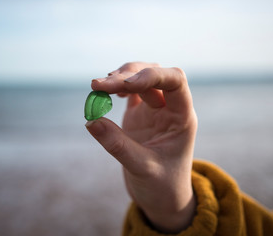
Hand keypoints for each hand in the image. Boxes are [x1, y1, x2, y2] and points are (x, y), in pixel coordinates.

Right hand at [85, 62, 196, 232]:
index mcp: (182, 117)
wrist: (162, 197)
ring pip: (140, 79)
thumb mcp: (142, 168)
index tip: (124, 85)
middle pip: (152, 76)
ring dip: (119, 77)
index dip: (151, 76)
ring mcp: (154, 109)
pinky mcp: (140, 114)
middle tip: (97, 85)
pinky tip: (105, 92)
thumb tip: (91, 120)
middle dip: (126, 75)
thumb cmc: (162, 186)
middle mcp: (170, 108)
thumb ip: (118, 145)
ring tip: (97, 86)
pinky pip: (129, 91)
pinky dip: (116, 87)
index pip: (175, 81)